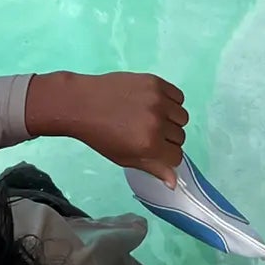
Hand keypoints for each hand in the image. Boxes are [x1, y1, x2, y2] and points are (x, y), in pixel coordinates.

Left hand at [27, 72, 187, 184]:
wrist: (82, 103)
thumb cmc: (100, 135)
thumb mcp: (124, 158)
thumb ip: (152, 168)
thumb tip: (174, 182)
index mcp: (149, 145)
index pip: (177, 156)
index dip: (167, 156)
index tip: (155, 150)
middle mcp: (157, 122)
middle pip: (180, 137)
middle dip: (168, 139)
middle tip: (149, 133)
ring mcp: (158, 100)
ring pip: (182, 117)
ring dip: (172, 120)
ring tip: (153, 117)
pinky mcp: (155, 82)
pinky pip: (178, 96)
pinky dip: (171, 102)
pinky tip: (155, 103)